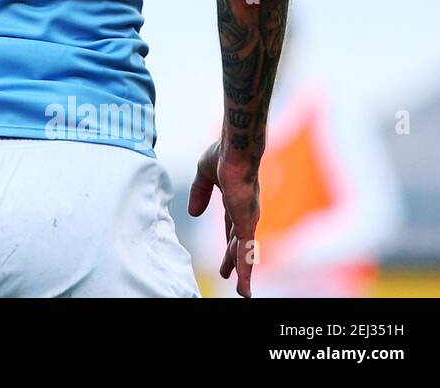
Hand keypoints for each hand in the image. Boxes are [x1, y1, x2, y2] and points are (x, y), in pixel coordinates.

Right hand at [188, 140, 260, 296]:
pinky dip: (244, 267)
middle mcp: (244, 212)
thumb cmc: (222, 153)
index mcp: (234, 201)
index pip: (231, 229)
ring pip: (244, 251)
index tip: (226, 257)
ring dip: (242, 271)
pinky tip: (243, 283)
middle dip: (234, 260)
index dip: (228, 245)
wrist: (235, 147)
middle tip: (230, 276)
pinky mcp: (246, 221)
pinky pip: (245, 250)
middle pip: (238, 243)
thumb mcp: (204, 174)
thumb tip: (192, 213)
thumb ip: (199, 193)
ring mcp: (247, 218)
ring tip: (243, 292)